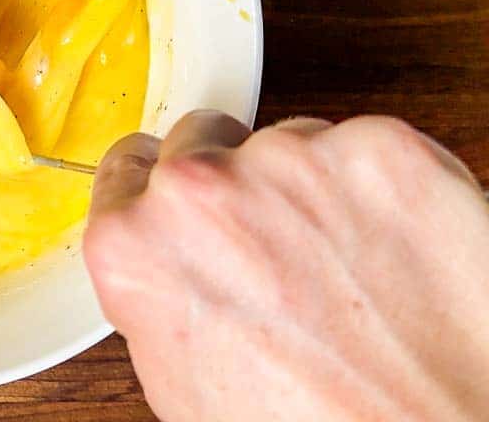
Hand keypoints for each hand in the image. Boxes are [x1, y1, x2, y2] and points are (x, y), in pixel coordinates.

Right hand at [83, 112, 488, 421]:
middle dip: (232, 183)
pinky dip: (378, 188)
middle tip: (275, 250)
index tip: (186, 202)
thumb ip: (154, 290)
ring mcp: (291, 160)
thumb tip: (166, 260)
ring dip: (307, 187)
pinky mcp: (379, 150)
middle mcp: (200, 188)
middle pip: (201, 139)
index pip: (127, 166)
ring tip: (345, 268)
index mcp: (135, 244)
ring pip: (287, 142)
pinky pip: (363, 146)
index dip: (160, 191)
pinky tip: (390, 250)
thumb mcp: (179, 377)